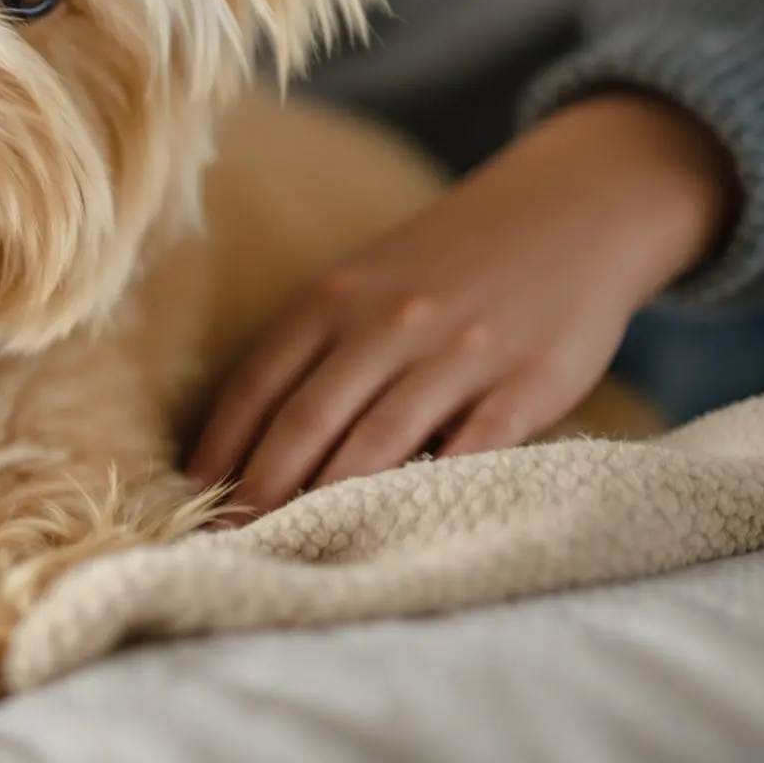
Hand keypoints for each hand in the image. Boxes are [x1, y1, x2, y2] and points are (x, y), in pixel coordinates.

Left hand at [188, 93, 736, 514]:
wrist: (570, 211)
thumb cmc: (447, 265)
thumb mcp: (366, 282)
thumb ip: (316, 347)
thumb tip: (246, 442)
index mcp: (334, 297)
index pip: (256, 384)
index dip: (220, 448)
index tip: (193, 500)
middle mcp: (387, 321)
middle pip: (305, 422)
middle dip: (261, 492)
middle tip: (230, 547)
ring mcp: (458, 351)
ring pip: (376, 444)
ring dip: (328, 504)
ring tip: (295, 551)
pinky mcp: (527, 382)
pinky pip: (471, 450)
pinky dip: (429, 493)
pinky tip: (399, 531)